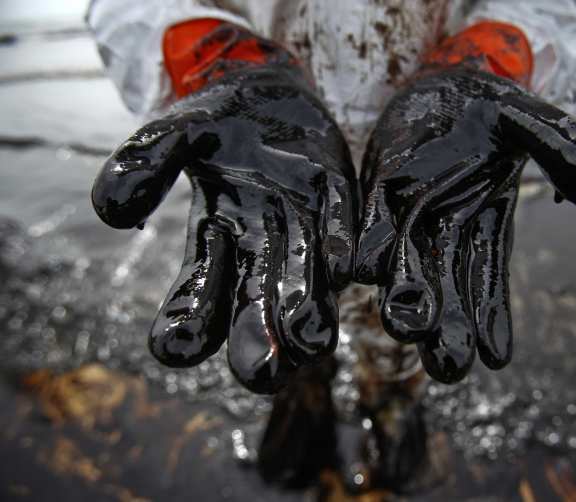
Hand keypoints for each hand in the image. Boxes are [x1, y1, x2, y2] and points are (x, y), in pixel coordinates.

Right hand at [92, 64, 357, 392]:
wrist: (265, 96)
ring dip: (307, 309)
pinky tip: (342, 268)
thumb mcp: (173, 136)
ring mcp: (302, 228)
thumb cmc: (213, 124)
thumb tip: (109, 214)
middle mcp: (259, 248)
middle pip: (256, 302)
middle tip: (260, 375)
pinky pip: (339, 226)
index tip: (175, 347)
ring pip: (304, 279)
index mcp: (212, 242)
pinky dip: (339, 245)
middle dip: (256, 338)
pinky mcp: (336, 200)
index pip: (196, 293)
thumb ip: (144, 165)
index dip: (185, 319)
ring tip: (311, 342)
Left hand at [356, 67, 575, 383]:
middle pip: (445, 290)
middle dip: (446, 327)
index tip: (495, 357)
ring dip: (403, 299)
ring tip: (406, 329)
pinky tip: (351, 270)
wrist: (438, 89)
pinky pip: (366, 229)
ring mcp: (407, 220)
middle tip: (448, 367)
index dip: (492, 317)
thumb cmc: (489, 113)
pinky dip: (360, 250)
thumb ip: (566, 152)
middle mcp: (445, 236)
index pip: (490, 282)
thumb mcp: (530, 125)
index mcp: (485, 229)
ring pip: (403, 268)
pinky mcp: (374, 197)